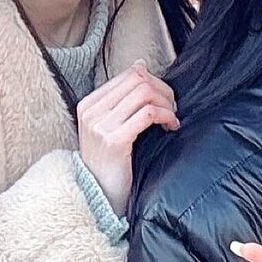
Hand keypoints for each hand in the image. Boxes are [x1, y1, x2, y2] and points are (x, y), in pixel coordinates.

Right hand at [77, 60, 178, 214]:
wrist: (100, 196)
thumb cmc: (112, 162)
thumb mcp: (112, 126)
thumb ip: (125, 98)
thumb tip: (140, 65)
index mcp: (89, 104)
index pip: (129, 75)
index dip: (154, 82)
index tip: (165, 100)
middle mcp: (91, 112)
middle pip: (139, 80)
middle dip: (164, 91)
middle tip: (172, 109)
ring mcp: (100, 126)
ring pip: (145, 93)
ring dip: (167, 104)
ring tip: (171, 119)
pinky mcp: (114, 140)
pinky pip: (148, 113)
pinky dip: (166, 116)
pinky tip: (170, 127)